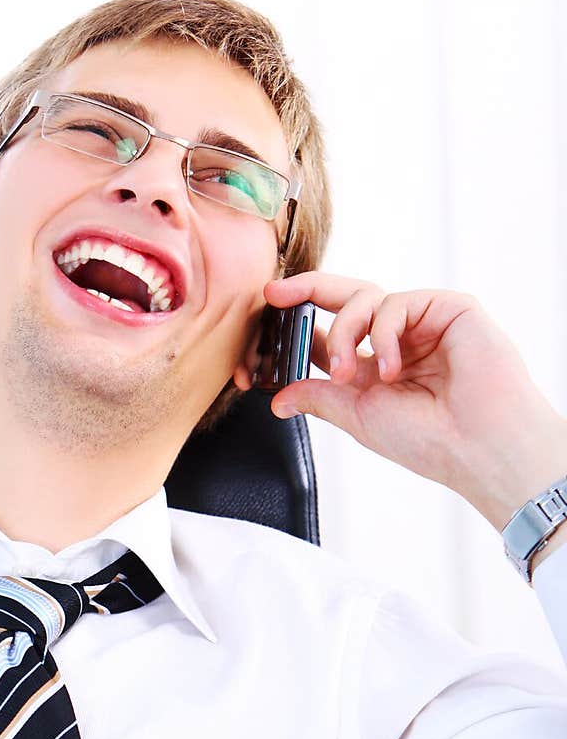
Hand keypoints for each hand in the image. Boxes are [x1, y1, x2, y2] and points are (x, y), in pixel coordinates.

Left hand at [258, 271, 566, 531]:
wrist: (477, 446)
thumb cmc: (429, 439)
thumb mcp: (359, 416)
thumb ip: (319, 396)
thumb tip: (277, 398)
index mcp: (373, 366)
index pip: (326, 334)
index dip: (294, 328)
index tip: (261, 329)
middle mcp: (396, 339)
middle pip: (342, 299)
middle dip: (304, 292)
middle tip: (274, 296)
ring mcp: (421, 322)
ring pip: (364, 298)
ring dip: (345, 331)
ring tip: (348, 371)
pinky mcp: (446, 308)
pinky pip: (397, 302)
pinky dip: (383, 333)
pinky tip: (391, 368)